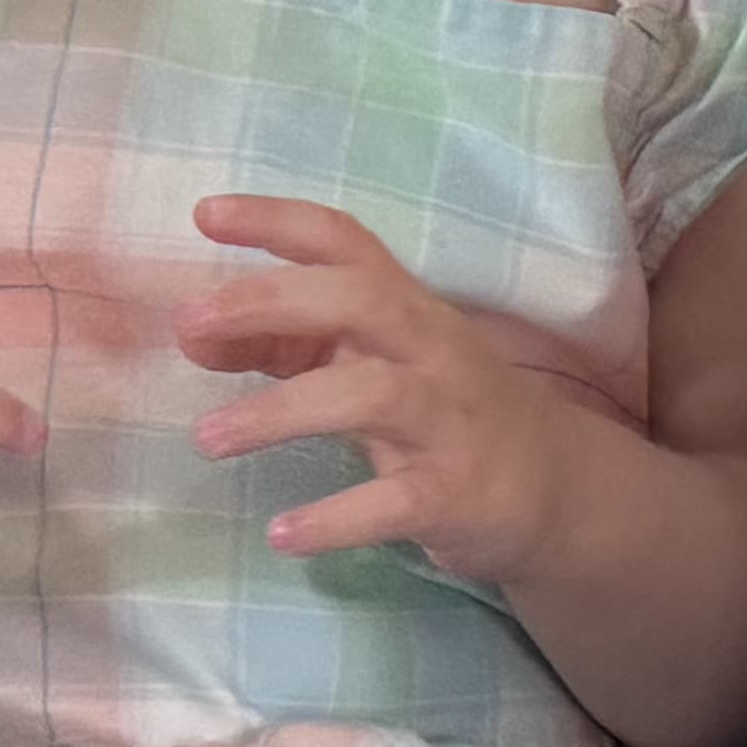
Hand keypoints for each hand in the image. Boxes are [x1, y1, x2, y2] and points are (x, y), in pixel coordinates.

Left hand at [183, 195, 607, 585]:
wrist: (557, 486)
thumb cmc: (443, 410)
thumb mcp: (371, 364)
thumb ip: (286, 346)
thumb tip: (194, 334)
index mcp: (409, 309)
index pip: (346, 243)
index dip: (277, 220)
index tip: (204, 212)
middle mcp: (433, 351)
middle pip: (359, 300)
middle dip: (271, 302)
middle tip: (189, 323)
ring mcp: (449, 421)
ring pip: (368, 396)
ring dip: (279, 412)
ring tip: (207, 438)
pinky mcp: (457, 494)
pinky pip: (393, 502)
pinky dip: (335, 519)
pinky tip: (282, 534)